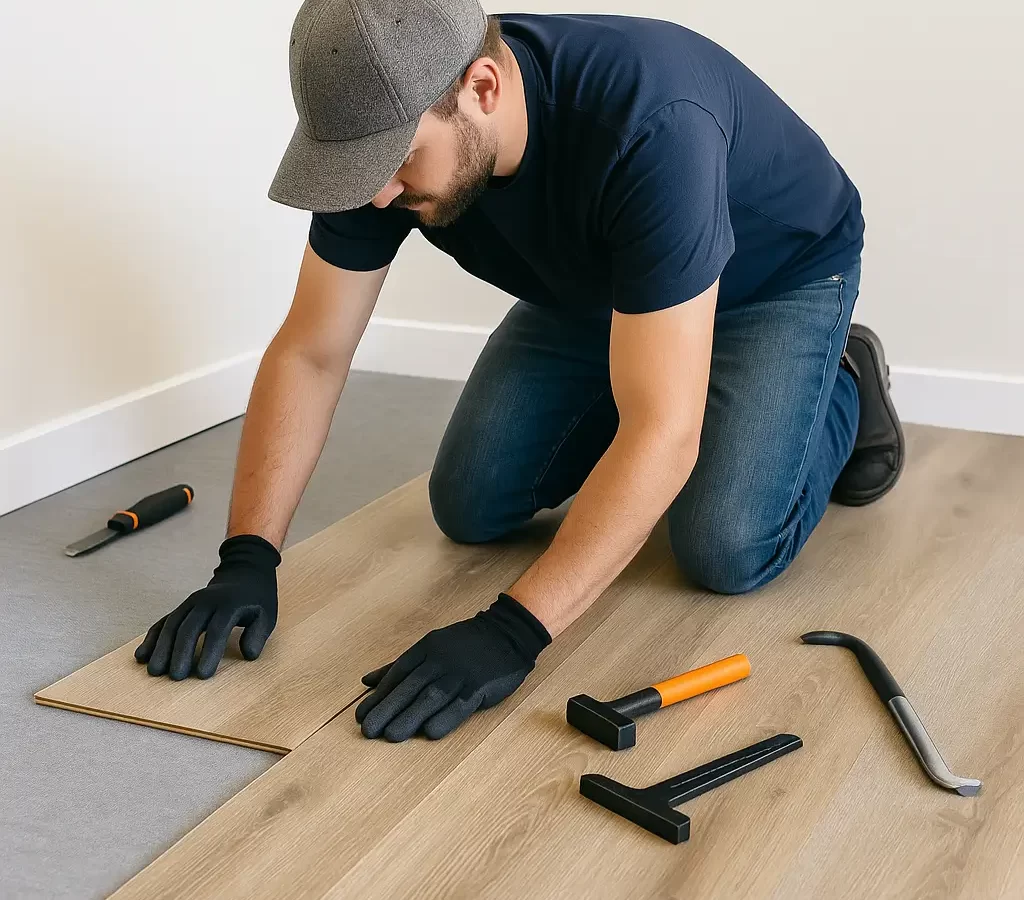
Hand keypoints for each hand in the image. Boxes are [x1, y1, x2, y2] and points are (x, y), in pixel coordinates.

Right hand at [134, 534, 280, 679]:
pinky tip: (142, 656)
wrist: (243, 572)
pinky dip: (152, 639)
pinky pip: (163, 622)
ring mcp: (190, 603)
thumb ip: (258, 634)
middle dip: (181, 653)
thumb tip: (248, 654)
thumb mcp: (267, 614)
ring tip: (155, 672)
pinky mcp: (181, 607)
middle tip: (176, 678)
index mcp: (229, 603)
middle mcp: (206, 601)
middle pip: (189, 627)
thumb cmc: (256, 599)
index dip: (210, 652)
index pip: (217, 630)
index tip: (204, 675)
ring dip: (161, 648)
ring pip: (172, 624)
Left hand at [356, 593, 550, 741]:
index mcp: (426, 650)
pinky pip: (461, 704)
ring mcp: (460, 674)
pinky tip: (430, 733)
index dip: (379, 696)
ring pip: (432, 697)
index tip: (361, 716)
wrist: (507, 633)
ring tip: (391, 736)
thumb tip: (366, 681)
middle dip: (388, 709)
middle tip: (368, 731)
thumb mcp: (429, 647)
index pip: (398, 675)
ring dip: (410, 716)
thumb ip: (398, 665)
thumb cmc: (464, 644)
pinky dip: (446, 718)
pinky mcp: (480, 686)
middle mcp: (440, 661)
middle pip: (410, 687)